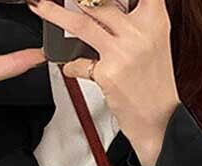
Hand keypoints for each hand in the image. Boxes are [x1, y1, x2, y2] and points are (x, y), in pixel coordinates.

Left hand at [28, 0, 179, 165]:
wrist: (159, 118)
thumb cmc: (154, 81)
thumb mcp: (154, 40)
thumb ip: (133, 19)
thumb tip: (103, 6)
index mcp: (154, 18)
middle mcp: (139, 31)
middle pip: (99, 1)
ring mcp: (121, 52)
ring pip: (81, 24)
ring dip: (55, 14)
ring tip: (41, 7)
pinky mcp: (106, 73)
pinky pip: (79, 63)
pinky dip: (72, 65)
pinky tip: (75, 67)